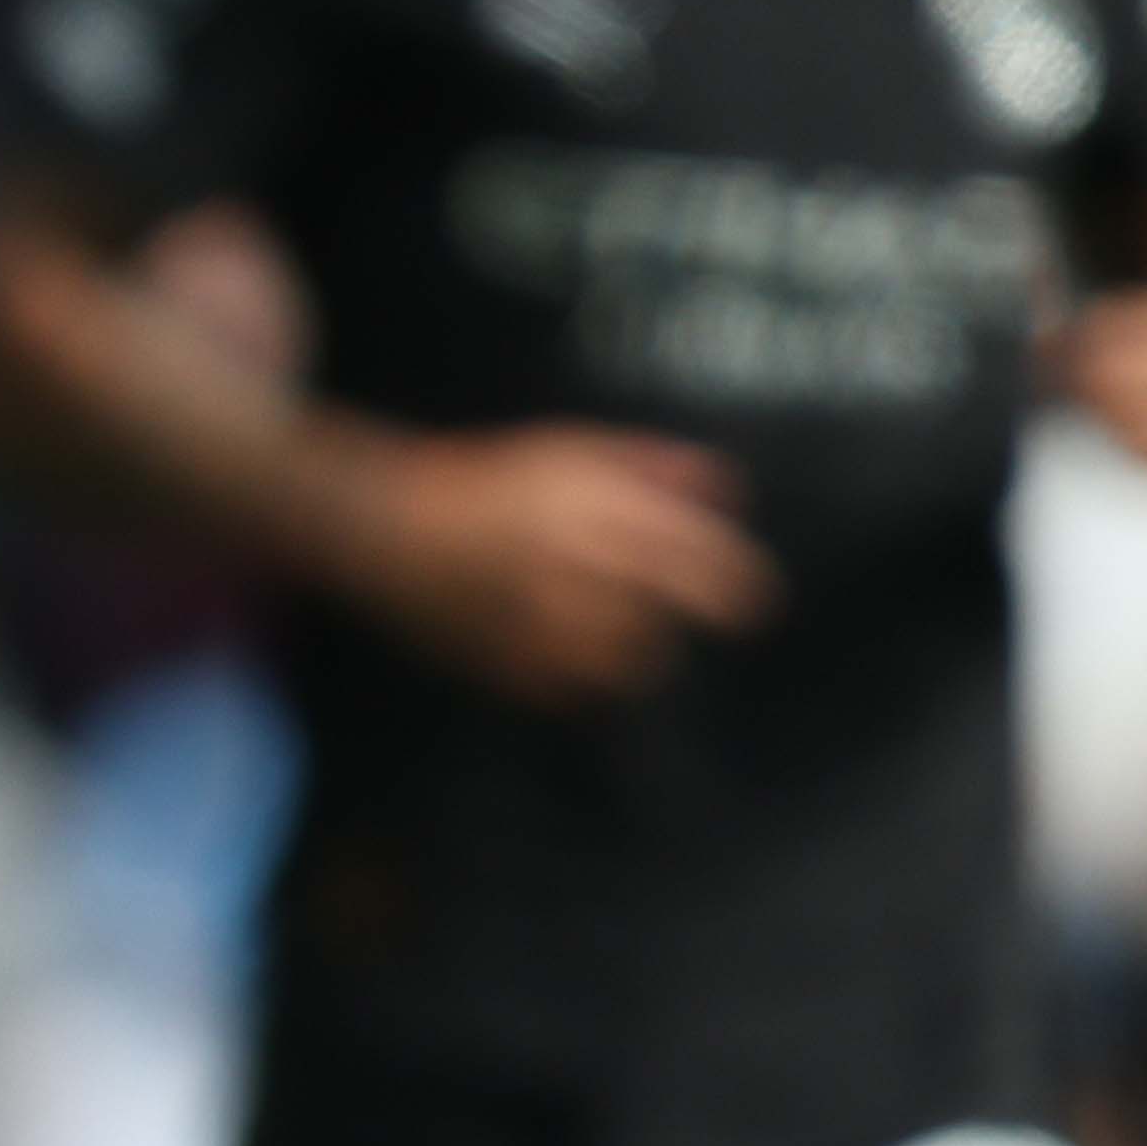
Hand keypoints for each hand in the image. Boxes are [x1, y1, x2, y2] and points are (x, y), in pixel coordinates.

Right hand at [320, 427, 775, 704]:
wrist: (386, 528)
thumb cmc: (484, 479)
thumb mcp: (569, 449)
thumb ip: (650, 466)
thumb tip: (727, 488)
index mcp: (596, 512)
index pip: (697, 559)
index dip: (740, 585)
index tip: (760, 602)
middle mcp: (576, 572)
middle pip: (666, 621)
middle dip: (686, 621)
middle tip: (698, 619)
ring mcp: (540, 628)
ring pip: (627, 666)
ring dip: (640, 654)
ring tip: (626, 636)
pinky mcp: (507, 669)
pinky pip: (575, 696)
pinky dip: (589, 686)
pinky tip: (579, 662)